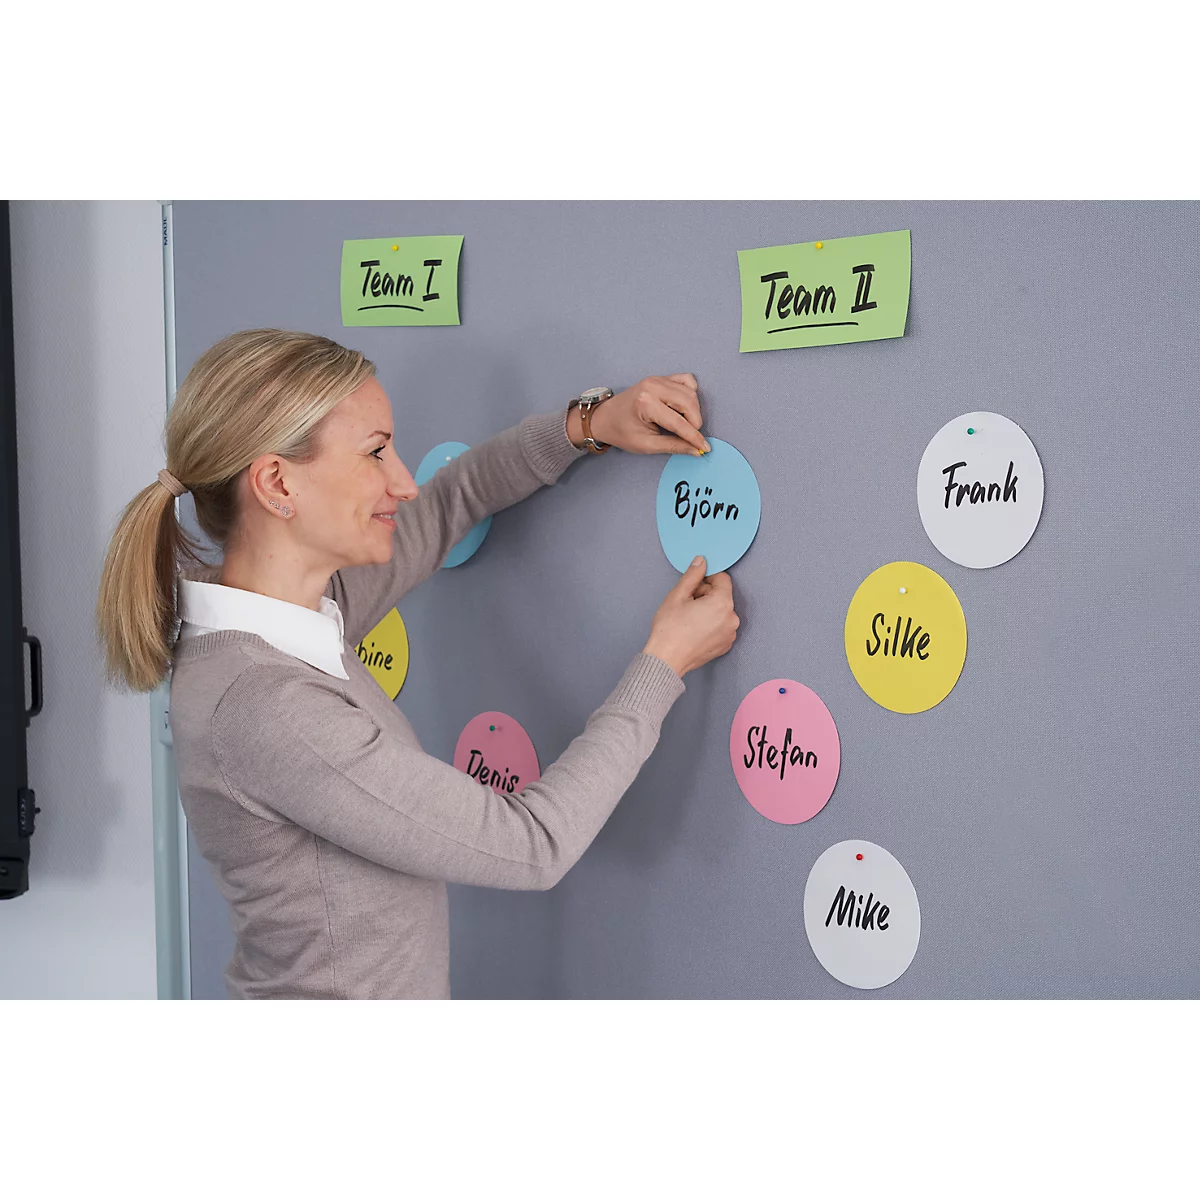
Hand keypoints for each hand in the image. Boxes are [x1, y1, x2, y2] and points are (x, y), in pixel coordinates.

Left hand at [587, 374, 710, 456]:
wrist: (605, 418)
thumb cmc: (621, 432)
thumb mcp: (646, 445)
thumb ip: (673, 446)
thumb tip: (696, 450)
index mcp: (646, 404)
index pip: (679, 422)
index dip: (694, 437)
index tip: (704, 447)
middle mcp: (653, 387)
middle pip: (689, 403)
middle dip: (695, 422)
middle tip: (691, 437)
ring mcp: (657, 379)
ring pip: (690, 392)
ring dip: (694, 410)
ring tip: (685, 424)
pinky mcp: (661, 378)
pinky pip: (686, 380)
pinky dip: (690, 393)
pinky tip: (684, 406)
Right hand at [643, 556, 739, 677]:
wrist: (666, 659)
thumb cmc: (670, 630)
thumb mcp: (678, 595)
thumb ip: (693, 575)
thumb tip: (701, 561)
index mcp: (722, 603)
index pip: (722, 578)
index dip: (706, 579)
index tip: (693, 588)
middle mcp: (732, 619)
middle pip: (722, 595)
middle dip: (706, 596)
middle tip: (687, 606)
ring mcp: (730, 634)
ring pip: (721, 611)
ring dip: (709, 610)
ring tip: (690, 620)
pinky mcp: (726, 645)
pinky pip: (721, 626)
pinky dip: (711, 624)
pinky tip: (695, 630)